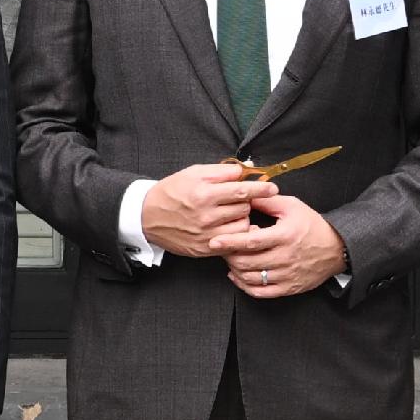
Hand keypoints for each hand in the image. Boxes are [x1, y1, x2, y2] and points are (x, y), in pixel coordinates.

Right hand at [138, 162, 263, 259]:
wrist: (147, 217)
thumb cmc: (172, 191)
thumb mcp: (193, 173)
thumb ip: (221, 171)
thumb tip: (245, 171)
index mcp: (204, 193)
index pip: (242, 190)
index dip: (260, 188)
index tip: (272, 188)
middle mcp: (206, 215)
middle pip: (244, 208)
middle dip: (245, 202)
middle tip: (236, 199)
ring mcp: (206, 234)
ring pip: (241, 226)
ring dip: (241, 218)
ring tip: (229, 213)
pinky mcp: (204, 248)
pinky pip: (232, 241)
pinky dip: (234, 233)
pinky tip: (227, 226)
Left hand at [221, 194, 348, 299]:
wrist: (336, 248)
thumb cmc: (312, 225)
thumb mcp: (292, 207)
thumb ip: (267, 202)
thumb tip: (244, 195)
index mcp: (285, 236)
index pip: (251, 241)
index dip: (230, 242)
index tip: (214, 241)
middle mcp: (285, 258)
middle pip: (247, 262)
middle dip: (229, 255)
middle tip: (222, 248)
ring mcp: (287, 275)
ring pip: (251, 278)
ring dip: (235, 270)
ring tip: (230, 259)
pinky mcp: (288, 287)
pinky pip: (261, 292)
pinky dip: (245, 286)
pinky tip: (238, 276)